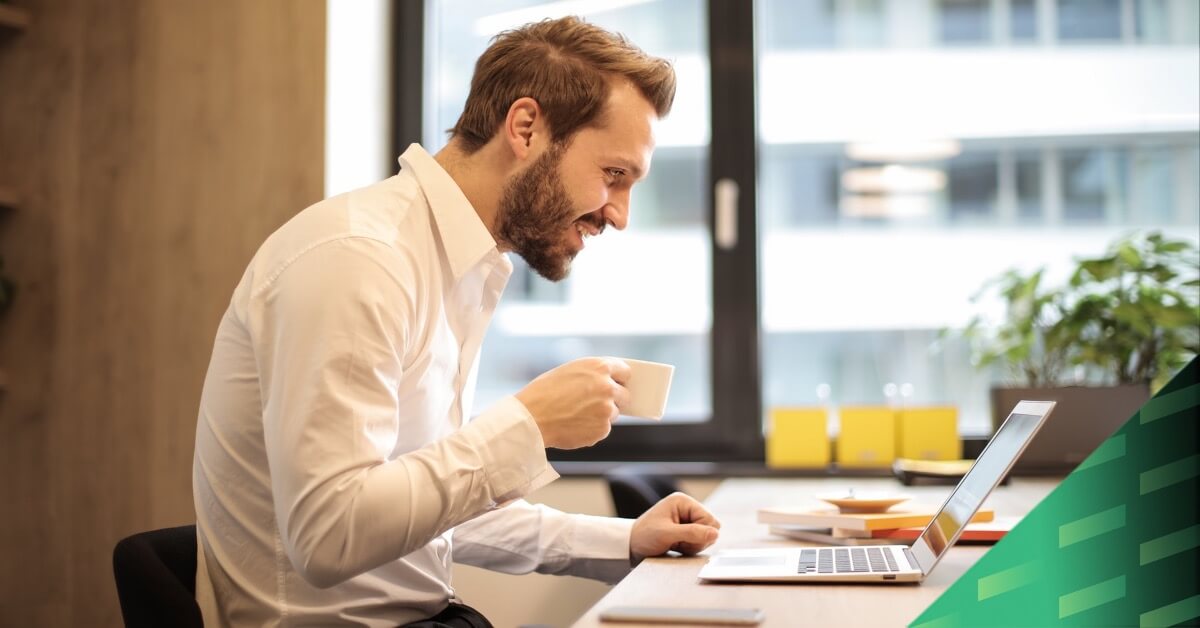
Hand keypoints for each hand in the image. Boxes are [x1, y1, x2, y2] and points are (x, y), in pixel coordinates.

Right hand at [515, 357, 631, 448]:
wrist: (531, 418)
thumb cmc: (543, 393)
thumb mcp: (569, 371)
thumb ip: (592, 375)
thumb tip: (609, 382)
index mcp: (599, 367)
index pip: (625, 371)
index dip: (620, 378)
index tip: (618, 383)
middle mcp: (607, 387)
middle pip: (624, 395)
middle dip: (614, 399)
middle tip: (597, 403)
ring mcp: (607, 410)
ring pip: (613, 414)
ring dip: (601, 415)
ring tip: (576, 414)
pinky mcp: (602, 429)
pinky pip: (603, 429)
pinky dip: (592, 429)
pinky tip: (573, 425)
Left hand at [629, 492, 720, 563]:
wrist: (630, 546)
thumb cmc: (644, 536)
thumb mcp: (667, 534)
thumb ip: (692, 533)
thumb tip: (715, 533)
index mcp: (683, 501)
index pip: (710, 519)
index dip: (701, 533)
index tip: (683, 539)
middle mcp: (687, 508)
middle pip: (710, 527)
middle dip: (698, 540)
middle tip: (679, 543)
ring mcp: (687, 519)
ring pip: (706, 536)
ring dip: (693, 545)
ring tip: (676, 545)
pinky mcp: (685, 530)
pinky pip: (699, 541)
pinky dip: (690, 547)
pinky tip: (677, 547)